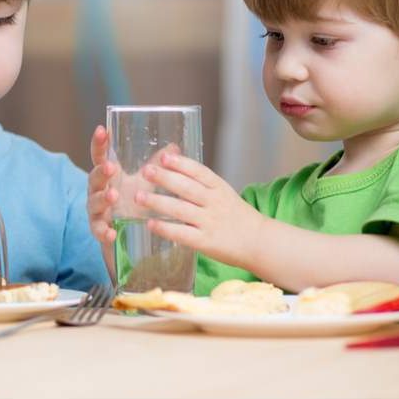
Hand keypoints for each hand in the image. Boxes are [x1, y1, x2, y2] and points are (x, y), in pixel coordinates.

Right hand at [86, 126, 178, 244]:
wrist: (127, 236)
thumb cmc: (133, 203)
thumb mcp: (144, 183)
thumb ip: (156, 166)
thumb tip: (175, 147)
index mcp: (109, 176)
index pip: (100, 156)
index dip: (99, 143)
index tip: (102, 130)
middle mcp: (98, 191)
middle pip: (94, 177)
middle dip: (101, 171)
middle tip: (111, 166)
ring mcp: (97, 211)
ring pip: (94, 203)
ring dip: (102, 198)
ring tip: (113, 196)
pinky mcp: (100, 230)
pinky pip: (98, 230)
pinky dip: (103, 231)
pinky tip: (111, 232)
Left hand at [137, 153, 264, 266]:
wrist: (259, 242)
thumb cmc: (236, 215)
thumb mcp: (223, 193)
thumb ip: (201, 182)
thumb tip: (174, 161)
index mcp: (219, 188)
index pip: (199, 172)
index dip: (181, 164)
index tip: (164, 157)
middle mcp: (215, 203)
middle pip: (187, 188)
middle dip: (165, 178)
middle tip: (146, 171)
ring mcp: (210, 222)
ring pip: (181, 209)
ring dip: (158, 202)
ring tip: (138, 197)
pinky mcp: (206, 242)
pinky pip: (183, 233)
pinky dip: (165, 228)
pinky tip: (150, 224)